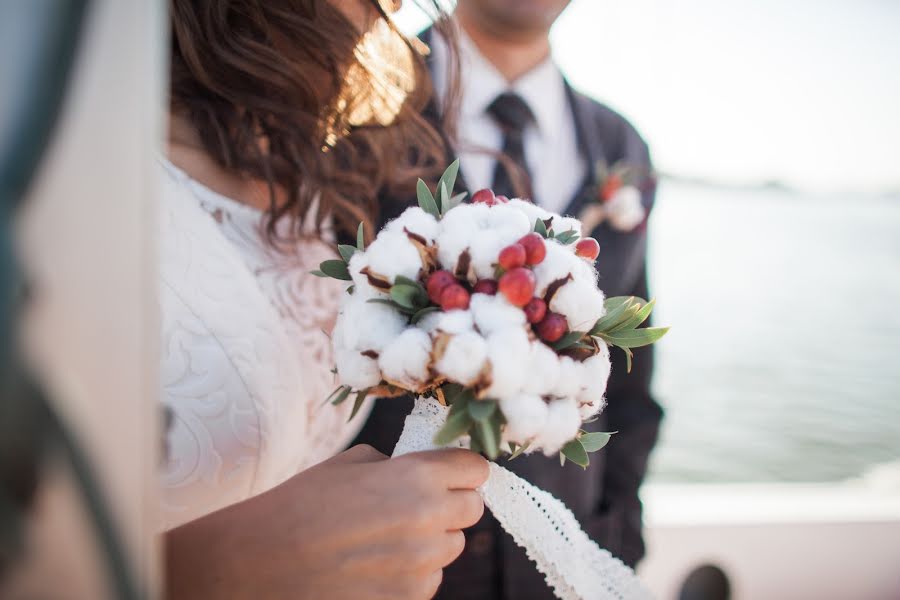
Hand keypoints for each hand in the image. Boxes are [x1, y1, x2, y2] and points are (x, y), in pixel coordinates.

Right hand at [165, 445, 488, 599]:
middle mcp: (429, 521)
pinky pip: (428, 581)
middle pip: (472, 511)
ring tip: (384, 538)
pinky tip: (374, 565)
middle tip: (417, 505)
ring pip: (450, 549)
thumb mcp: (352, 463)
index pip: (475, 469)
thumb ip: (400, 466)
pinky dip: (411, 573)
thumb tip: (425, 472)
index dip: (462, 469)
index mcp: (418, 478)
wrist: (260, 561)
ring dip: (430, 541)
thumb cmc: (301, 503)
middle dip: (450, 505)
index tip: (451, 473)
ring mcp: (420, 567)